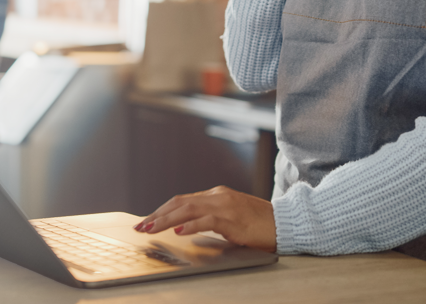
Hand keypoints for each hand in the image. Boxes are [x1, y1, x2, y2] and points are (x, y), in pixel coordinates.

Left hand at [132, 186, 276, 252]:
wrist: (285, 223)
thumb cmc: (259, 223)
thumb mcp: (230, 217)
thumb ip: (209, 216)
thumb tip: (184, 225)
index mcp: (216, 195)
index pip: (181, 200)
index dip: (161, 210)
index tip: (147, 221)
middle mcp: (218, 196)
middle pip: (180, 202)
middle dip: (157, 215)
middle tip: (141, 227)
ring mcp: (226, 205)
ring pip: (188, 209)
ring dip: (166, 220)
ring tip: (151, 229)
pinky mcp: (234, 218)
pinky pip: (208, 220)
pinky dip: (191, 225)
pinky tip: (179, 230)